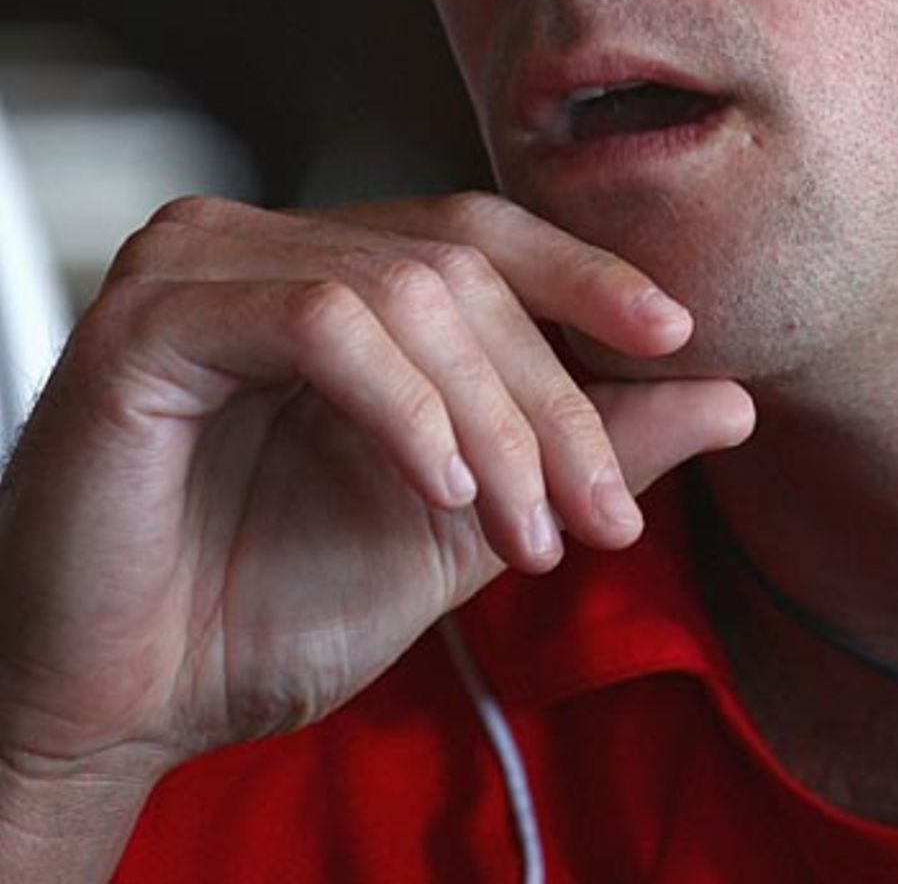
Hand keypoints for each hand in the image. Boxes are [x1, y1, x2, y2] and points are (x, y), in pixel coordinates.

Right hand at [0, 192, 753, 804]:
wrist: (122, 707)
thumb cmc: (264, 608)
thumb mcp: (462, 521)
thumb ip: (580, 446)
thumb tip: (729, 396)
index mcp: (326, 273)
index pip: (479, 236)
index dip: (584, 275)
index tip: (680, 338)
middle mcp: (260, 242)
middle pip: (458, 267)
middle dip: (550, 396)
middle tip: (601, 516)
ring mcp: (200, 263)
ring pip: (404, 287)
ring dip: (492, 416)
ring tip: (525, 532)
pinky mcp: (153, 315)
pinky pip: (321, 320)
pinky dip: (404, 406)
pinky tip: (442, 488)